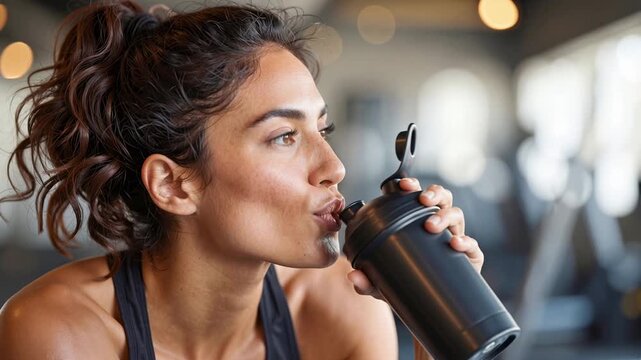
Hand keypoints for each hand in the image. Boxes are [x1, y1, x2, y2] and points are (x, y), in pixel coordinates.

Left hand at [347, 178, 483, 298]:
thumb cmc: (405, 287)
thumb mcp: (382, 284)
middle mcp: (438, 226)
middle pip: (441, 198)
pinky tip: (456, 244)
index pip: (415, 197)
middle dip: (433, 193)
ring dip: (444, 215)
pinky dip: (466, 242)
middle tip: (422, 200)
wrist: (430, 310)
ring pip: (456, 215)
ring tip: (431, 225)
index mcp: (416, 223)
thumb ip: (367, 280)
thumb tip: (354, 275)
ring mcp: (455, 239)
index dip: (412, 186)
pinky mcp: (470, 258)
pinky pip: (472, 246)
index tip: (404, 185)